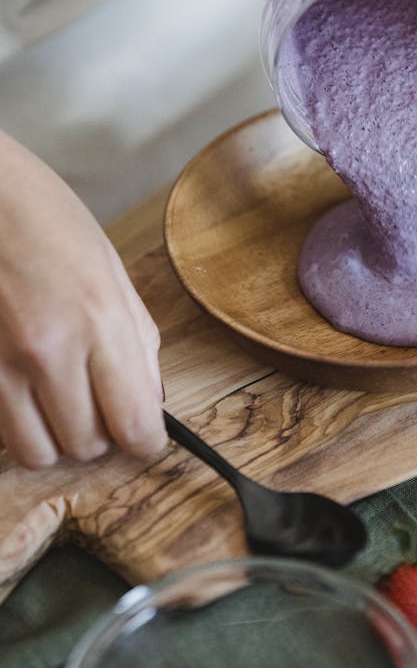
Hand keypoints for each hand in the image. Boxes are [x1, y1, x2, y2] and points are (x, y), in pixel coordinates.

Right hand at [0, 133, 166, 468]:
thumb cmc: (42, 216)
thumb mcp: (109, 267)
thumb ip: (137, 340)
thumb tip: (152, 400)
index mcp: (99, 319)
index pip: (134, 424)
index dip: (146, 441)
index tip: (145, 435)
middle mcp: (49, 349)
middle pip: (88, 445)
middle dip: (101, 433)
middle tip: (98, 402)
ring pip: (39, 452)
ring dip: (55, 435)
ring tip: (58, 397)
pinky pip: (1, 431)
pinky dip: (17, 423)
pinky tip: (24, 385)